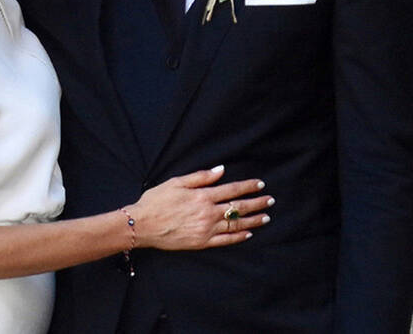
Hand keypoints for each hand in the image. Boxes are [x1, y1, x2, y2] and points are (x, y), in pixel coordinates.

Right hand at [129, 166, 271, 250]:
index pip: (232, 189)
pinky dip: (238, 237)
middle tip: (270, 201)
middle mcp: (208, 213)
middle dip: (256, 203)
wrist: (142, 225)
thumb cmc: (156, 201)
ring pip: (235, 224)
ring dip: (252, 220)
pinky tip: (248, 234)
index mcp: (202, 196)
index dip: (248, 186)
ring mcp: (206, 229)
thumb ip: (200, 177)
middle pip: (238, 207)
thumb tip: (220, 170)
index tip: (260, 184)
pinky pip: (225, 240)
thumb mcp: (177, 182)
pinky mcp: (202, 242)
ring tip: (266, 218)